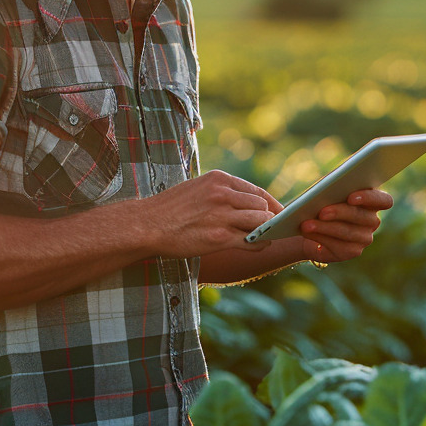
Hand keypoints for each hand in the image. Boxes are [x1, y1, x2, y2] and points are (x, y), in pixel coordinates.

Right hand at [148, 171, 281, 256]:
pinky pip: (252, 240)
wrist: (146, 225)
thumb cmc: (171, 209)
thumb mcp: (198, 188)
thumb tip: (248, 202)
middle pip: (262, 206)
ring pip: (262, 221)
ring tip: (262, 237)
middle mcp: (223, 194)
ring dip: (264, 231)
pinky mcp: (220, 237)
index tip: (279, 212)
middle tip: (271, 228)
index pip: (257, 190)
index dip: (271, 203)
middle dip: (268, 218)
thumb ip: (223, 192)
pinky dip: (259, 244)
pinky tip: (257, 246)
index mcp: (219, 179)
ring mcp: (223, 215)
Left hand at [298, 188, 393, 263]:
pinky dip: (320, 237)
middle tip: (322, 212)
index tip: (351, 197)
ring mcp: (365, 238)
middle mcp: (372, 220)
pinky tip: (308, 233)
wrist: (311, 227)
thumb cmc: (322, 202)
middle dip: (340, 213)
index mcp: (372, 201)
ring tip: (306, 224)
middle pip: (362, 216)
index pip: (384, 200)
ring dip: (325, 227)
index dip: (369, 198)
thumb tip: (324, 192)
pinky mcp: (352, 251)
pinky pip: (338, 246)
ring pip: (347, 232)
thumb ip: (331, 189)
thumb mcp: (326, 192)